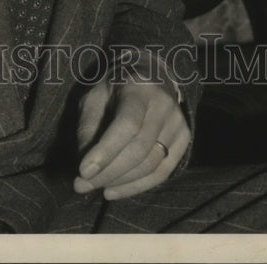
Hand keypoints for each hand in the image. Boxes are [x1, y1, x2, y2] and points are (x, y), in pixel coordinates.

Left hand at [73, 77, 189, 200]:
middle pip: (139, 150)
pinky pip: (162, 173)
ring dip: (120, 182)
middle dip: (108, 172)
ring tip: (94, 186)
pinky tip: (114, 190)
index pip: (127, 124)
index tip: (83, 171)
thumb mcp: (95, 96)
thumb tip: (85, 167)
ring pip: (150, 165)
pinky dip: (136, 187)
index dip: (106, 151)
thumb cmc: (115, 89)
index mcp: (138, 88)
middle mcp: (163, 105)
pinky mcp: (183, 139)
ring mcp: (177, 122)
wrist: (149, 77)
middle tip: (82, 185)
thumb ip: (88, 127)